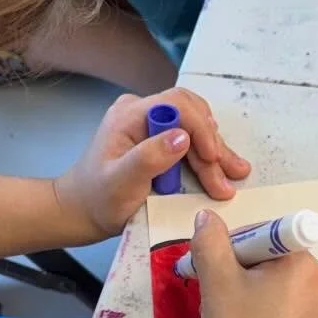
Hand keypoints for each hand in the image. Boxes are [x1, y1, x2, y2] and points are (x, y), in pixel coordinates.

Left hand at [53, 88, 251, 240]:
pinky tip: (221, 170)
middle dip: (213, 147)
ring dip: (215, 152)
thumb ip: (149, 158)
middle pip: (191, 117)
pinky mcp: (156, 139)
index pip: (177, 105)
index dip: (200, 129)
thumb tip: (183, 137)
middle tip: (229, 177)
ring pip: (194, 128)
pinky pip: (189, 140)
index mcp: (130, 115)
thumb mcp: (121, 183)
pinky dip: (206, 157)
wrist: (82, 211)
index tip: (212, 157)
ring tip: (234, 175)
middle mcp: (140, 112)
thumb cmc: (98, 200)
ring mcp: (149, 124)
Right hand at [189, 210, 317, 317]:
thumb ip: (210, 241)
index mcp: (305, 264)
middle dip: (253, 275)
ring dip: (268, 299)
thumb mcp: (215, 282)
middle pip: (282, 265)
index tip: (221, 274)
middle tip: (226, 301)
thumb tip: (207, 216)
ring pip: (292, 293)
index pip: (269, 238)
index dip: (240, 251)